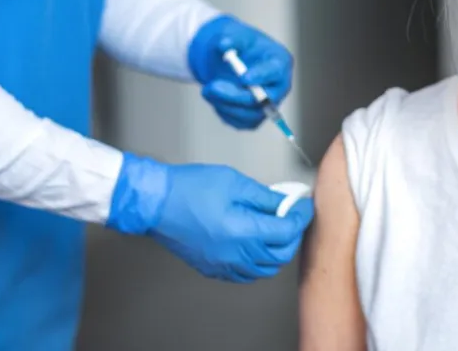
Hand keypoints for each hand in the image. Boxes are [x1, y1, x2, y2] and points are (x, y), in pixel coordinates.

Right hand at [106, 154, 312, 282]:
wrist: (154, 203)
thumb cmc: (188, 188)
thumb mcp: (233, 182)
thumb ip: (264, 196)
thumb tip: (285, 202)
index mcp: (242, 231)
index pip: (286, 231)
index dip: (300, 217)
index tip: (304, 205)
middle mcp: (235, 254)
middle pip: (280, 254)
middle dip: (292, 235)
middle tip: (293, 217)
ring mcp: (223, 264)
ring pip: (264, 269)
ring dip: (277, 252)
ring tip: (277, 230)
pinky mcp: (212, 268)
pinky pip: (244, 274)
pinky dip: (258, 264)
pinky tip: (256, 248)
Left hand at [187, 15, 293, 129]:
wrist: (231, 60)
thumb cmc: (240, 45)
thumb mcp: (235, 35)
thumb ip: (231, 39)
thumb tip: (223, 45)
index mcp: (279, 62)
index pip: (276, 72)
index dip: (261, 77)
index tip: (243, 78)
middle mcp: (279, 87)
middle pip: (264, 100)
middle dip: (237, 95)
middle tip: (212, 86)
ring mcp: (268, 105)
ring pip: (250, 114)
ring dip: (224, 104)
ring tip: (207, 89)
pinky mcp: (254, 118)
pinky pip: (239, 121)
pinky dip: (223, 110)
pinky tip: (214, 96)